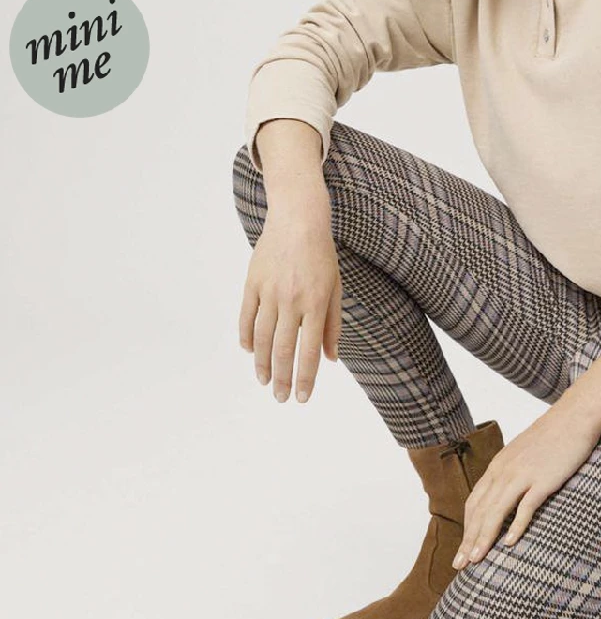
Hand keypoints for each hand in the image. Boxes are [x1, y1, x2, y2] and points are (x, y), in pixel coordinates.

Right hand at [239, 193, 341, 403]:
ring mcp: (269, 292)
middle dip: (282, 378)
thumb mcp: (335, 288)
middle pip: (283, 349)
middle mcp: (292, 301)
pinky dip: (247, 337)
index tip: (302, 398)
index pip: (309, 350)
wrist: (298, 220)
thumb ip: (333, 325)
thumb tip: (330, 359)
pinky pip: (246, 316)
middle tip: (280, 398)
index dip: (305, 378)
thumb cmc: (322, 255)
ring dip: (263, 364)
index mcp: (315, 304)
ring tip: (264, 381)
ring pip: (262, 337)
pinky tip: (250, 352)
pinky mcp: (252, 283)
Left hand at [453, 405, 600, 568]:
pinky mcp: (543, 480)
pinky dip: (517, 526)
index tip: (462, 550)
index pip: (474, 503)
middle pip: (480, 511)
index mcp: (497, 467)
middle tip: (460, 565)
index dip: (466, 529)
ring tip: (477, 560)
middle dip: (468, 540)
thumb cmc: (549, 439)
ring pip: (496, 511)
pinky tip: (510, 544)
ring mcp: (522, 475)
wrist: (572, 418)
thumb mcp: (521, 456)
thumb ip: (510, 475)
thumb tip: (503, 496)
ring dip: (484, 537)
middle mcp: (503, 472)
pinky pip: (526, 506)